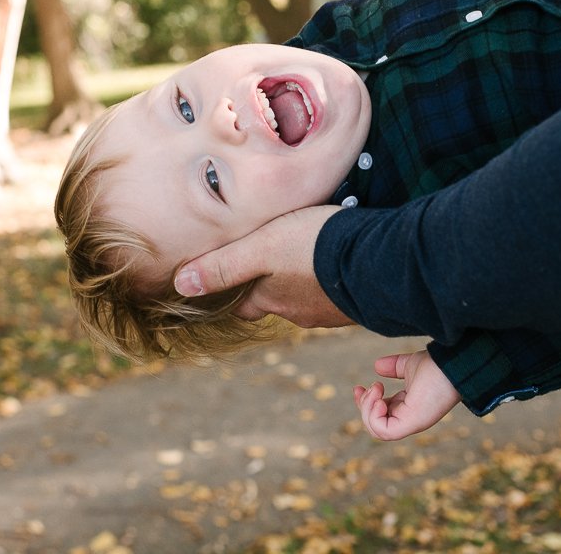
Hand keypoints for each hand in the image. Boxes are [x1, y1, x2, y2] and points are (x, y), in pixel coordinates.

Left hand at [173, 205, 353, 327]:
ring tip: (303, 257)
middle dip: (268, 287)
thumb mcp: (261, 248)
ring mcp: (330, 311)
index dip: (231, 294)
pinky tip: (336, 264)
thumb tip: (181, 286)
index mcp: (271, 300)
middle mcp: (299, 312)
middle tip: (267, 263)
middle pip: (273, 302)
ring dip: (301, 283)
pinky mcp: (357, 302)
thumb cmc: (314, 247)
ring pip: (305, 298)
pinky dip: (330, 282)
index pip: (242, 305)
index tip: (226, 282)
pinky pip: (336, 294)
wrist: (380, 258)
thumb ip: (223, 266)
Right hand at [353, 350, 460, 440]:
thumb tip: (377, 366)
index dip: (365, 404)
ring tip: (377, 388)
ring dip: (368, 409)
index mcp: (408, 408)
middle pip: (375, 425)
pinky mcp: (412, 423)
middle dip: (364, 406)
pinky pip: (384, 431)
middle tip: (372, 386)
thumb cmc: (436, 366)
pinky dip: (374, 415)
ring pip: (376, 430)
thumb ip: (394, 367)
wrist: (451, 364)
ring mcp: (411, 423)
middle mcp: (409, 419)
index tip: (359, 387)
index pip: (380, 416)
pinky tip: (379, 398)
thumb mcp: (408, 365)